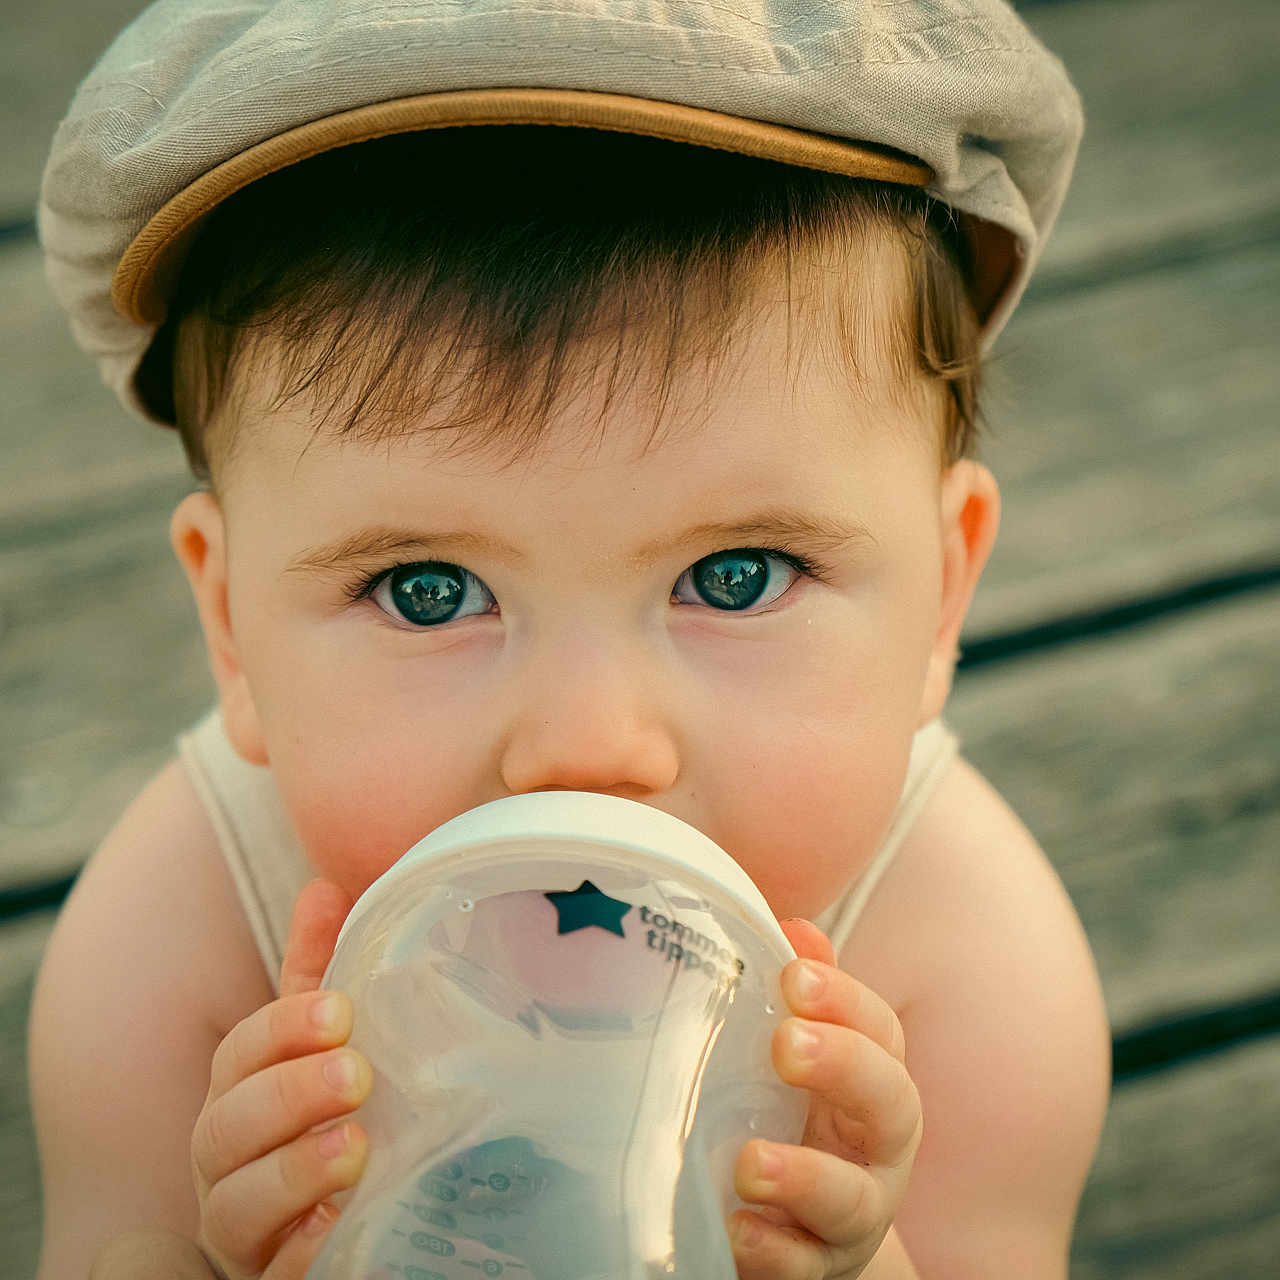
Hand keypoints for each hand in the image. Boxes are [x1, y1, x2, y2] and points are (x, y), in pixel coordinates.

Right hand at [190, 879, 370, 1278]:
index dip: (280, 1032)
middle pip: (227, 1128)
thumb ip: (318, 973)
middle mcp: (226, 1162)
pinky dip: (298, 1250)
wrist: (329, 1216)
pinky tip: (335, 1224)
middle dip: (287, 1095)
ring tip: (355, 1147)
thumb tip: (324, 888)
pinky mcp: (270, 1277)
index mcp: (237, 1096)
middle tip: (357, 1073)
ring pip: (234, 1206)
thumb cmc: (323, 1114)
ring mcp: (243, 1228)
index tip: (339, 1010)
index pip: (238, 1057)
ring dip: (292, 1170)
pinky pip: (270, 1274)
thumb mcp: (323, 1044)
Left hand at [730, 919, 922, 1278]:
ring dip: (803, 1177)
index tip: (794, 975)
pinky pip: (803, 1267)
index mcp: (873, 1081)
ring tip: (749, 1163)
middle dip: (843, 1068)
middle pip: (889, 1105)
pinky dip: (774, 1250)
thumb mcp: (801, 1054)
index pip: (880, 1033)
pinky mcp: (814, 1268)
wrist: (796, 1228)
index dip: (845, 1000)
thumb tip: (792, 926)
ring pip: (851, 1200)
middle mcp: (877, 1147)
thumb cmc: (794, 1116)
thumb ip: (802, 992)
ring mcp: (851, 1215)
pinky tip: (737, 1228)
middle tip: (785, 1045)